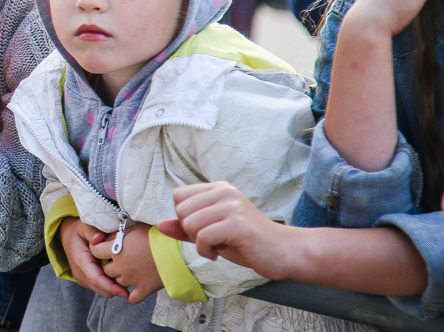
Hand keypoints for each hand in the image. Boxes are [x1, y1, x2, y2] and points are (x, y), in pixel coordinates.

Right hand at [58, 217, 128, 297]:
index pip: (96, 280)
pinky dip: (111, 284)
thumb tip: (99, 239)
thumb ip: (91, 231)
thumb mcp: (83, 227)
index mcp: (80, 262)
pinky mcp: (88, 281)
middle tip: (135, 283)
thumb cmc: (78, 231)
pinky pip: (102, 287)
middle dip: (117, 289)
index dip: (111, 287)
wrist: (68, 237)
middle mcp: (81, 274)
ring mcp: (84, 279)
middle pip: (102, 289)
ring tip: (129, 277)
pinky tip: (121, 274)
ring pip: (103, 290)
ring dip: (115, 287)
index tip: (126, 292)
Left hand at [90, 224, 162, 303]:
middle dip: (110, 265)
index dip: (98, 249)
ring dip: (121, 278)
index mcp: (115, 249)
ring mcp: (131, 279)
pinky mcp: (143, 289)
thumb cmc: (155, 235)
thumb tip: (107, 238)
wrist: (175, 250)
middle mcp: (120, 266)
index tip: (103, 249)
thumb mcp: (134, 229)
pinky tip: (134, 290)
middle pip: (106, 270)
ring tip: (129, 272)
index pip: (95, 251)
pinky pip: (132, 298)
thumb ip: (118, 234)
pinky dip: (131, 296)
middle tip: (119, 261)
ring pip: (117, 283)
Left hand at [156, 182, 293, 280]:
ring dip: (199, 243)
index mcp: (218, 188)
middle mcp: (224, 192)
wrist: (284, 252)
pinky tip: (219, 254)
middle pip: (181, 210)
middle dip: (191, 231)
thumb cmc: (246, 242)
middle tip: (212, 240)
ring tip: (218, 246)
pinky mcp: (237, 224)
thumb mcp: (211, 232)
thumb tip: (159, 224)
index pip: (178, 196)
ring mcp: (232, 206)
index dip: (185, 218)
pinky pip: (203, 238)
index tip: (204, 229)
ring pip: (190, 224)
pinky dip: (206, 251)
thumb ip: (185, 228)